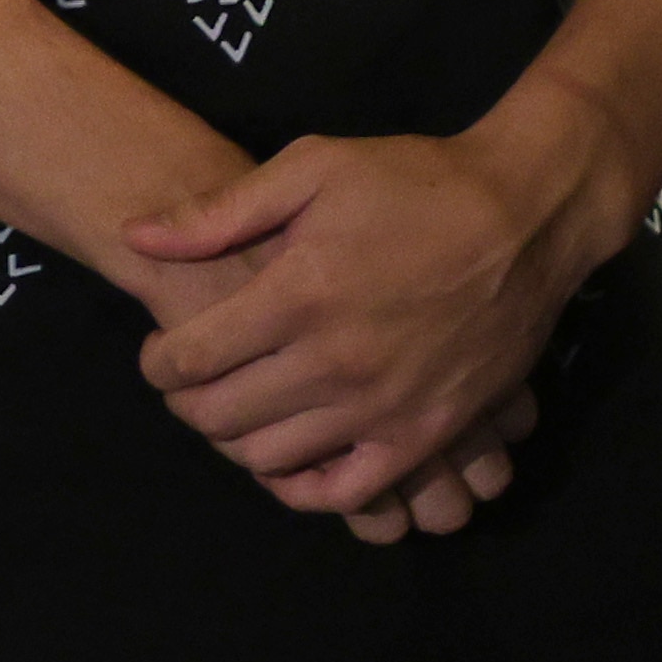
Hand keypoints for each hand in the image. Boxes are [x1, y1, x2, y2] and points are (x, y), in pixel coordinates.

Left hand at [124, 99, 622, 517]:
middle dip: (187, 404)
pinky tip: (290, 463)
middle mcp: (336, 361)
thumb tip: (136, 235)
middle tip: (186, 388)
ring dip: (236, 444)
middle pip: (222, 414)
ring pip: (273, 458)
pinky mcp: (428, 434)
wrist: (525, 217)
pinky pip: (350, 493)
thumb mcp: (311, 168)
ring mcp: (384, 406)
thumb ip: (219, 212)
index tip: (156, 356)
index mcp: (298, 294)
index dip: (157, 364)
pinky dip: (306, 490)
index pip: (192, 357)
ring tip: (234, 414)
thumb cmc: (413, 183)